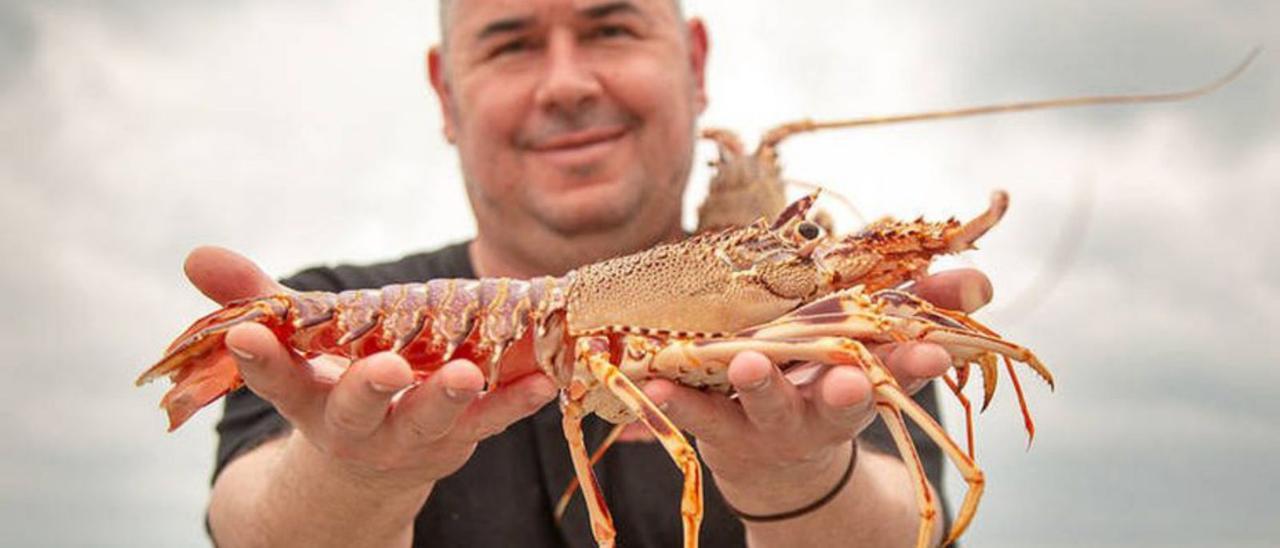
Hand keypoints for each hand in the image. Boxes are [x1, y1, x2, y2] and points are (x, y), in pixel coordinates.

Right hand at [186, 246, 558, 490]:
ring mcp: (410, 436)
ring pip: (428, 420)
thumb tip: (196, 254)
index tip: (245, 333)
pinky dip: (515, 402)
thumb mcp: (293, 344)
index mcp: (306, 398)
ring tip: (466, 373)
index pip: (276, 378)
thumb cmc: (331, 384)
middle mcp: (356, 426)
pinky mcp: (459, 437)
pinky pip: (490, 422)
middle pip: (359, 410)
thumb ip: (254, 297)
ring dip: (449, 397)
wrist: (371, 466)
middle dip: (369, 389)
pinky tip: (543, 380)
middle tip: (384, 368)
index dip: (261, 358)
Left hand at [640, 268, 992, 514]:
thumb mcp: (882, 349)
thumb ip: (925, 308)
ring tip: (746, 365)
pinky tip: (656, 384)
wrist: (779, 463)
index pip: (902, 370)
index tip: (933, 350)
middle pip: (838, 402)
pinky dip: (676, 401)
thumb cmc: (832, 380)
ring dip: (761, 386)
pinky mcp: (722, 426)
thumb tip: (978, 282)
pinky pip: (698, 414)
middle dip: (844, 392)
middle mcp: (822, 410)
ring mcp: (771, 421)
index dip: (919, 360)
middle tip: (847, 380)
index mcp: (868, 384)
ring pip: (769, 407)